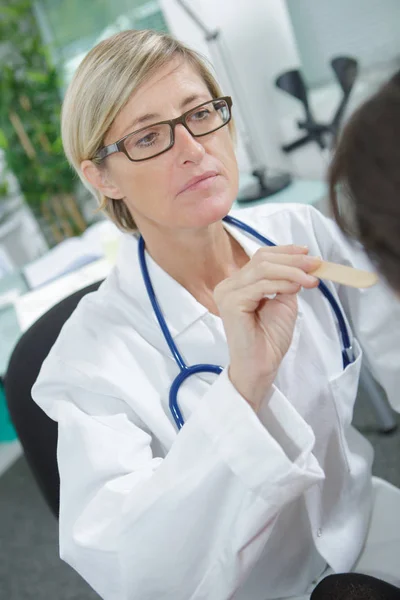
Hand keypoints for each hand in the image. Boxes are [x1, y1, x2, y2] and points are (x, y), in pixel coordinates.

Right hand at [213, 246, 320, 410]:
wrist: (261, 365)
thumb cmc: (269, 339)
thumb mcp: (283, 301)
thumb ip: (287, 281)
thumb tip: (303, 263)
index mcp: (238, 283)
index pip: (261, 257)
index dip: (285, 252)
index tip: (307, 253)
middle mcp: (228, 285)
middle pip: (262, 260)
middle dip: (292, 260)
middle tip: (316, 265)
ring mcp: (227, 293)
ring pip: (263, 269)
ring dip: (292, 272)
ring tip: (311, 279)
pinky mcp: (231, 303)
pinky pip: (261, 285)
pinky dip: (282, 284)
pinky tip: (296, 288)